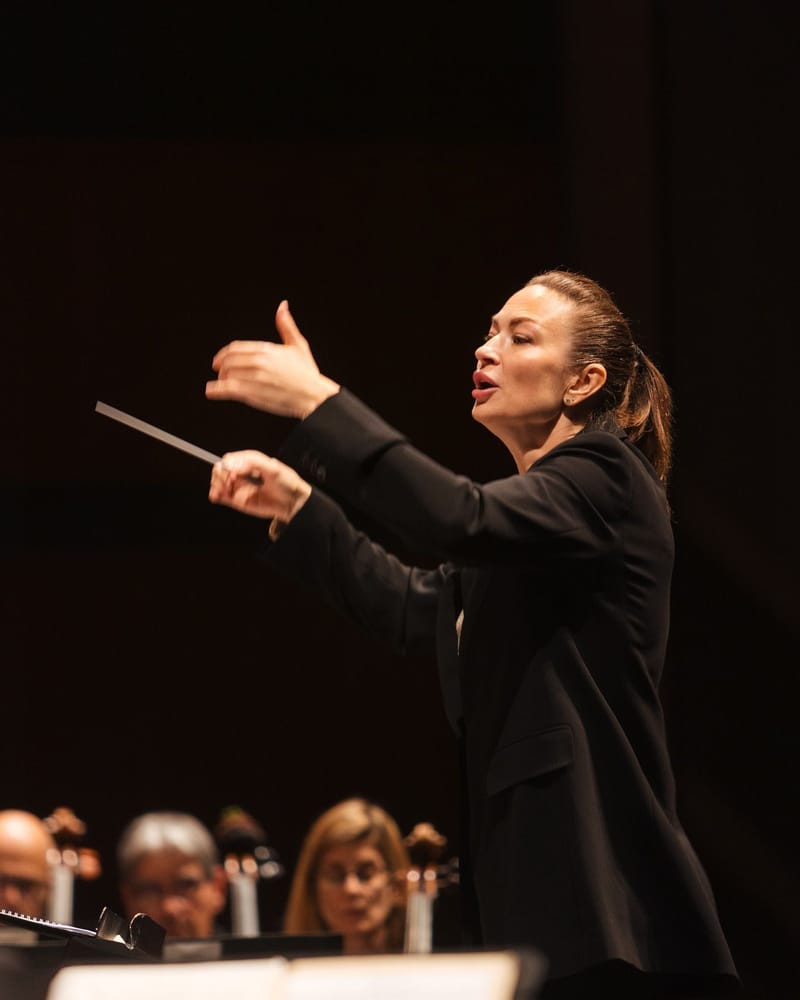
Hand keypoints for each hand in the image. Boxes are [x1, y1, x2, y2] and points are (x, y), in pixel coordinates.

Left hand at [205, 300, 339, 417]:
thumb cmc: (308, 373)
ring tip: (220, 385)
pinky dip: (218, 391)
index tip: (219, 360)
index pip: (236, 348)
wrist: (315, 396)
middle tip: (220, 372)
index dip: (223, 354)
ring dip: (221, 380)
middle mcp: (260, 362)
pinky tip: (211, 391)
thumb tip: (282, 306)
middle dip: (221, 367)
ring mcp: (256, 378)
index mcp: (267, 349)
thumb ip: (286, 325)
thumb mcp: (298, 345)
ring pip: (228, 375)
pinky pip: (230, 390)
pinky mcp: (255, 394)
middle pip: (229, 361)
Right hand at [209, 450, 310, 521]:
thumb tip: (232, 466)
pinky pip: (220, 496)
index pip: (229, 459)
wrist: (293, 502)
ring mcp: (239, 486)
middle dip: (221, 475)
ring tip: (224, 490)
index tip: (233, 473)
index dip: (227, 465)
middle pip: (220, 469)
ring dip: (216, 484)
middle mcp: (242, 473)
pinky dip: (215, 494)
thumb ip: (252, 463)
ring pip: (218, 482)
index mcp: (250, 461)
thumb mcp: (273, 468)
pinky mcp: (237, 500)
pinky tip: (217, 496)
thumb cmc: (287, 483)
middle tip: (230, 482)